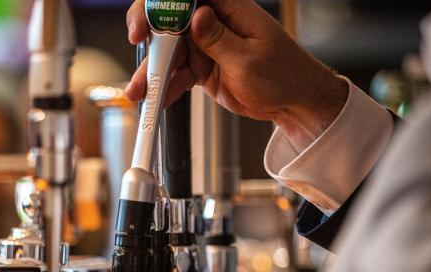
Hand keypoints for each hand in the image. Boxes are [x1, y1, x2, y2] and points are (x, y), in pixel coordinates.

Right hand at [125, 0, 348, 148]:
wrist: (292, 102)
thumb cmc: (283, 75)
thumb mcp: (249, 58)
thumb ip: (219, 38)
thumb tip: (197, 16)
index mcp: (230, 8)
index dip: (161, 5)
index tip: (148, 25)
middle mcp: (213, 22)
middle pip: (169, 21)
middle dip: (149, 38)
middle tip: (138, 54)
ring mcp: (205, 45)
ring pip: (168, 53)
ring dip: (152, 73)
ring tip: (141, 91)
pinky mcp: (200, 66)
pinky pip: (176, 74)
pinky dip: (165, 87)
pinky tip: (159, 99)